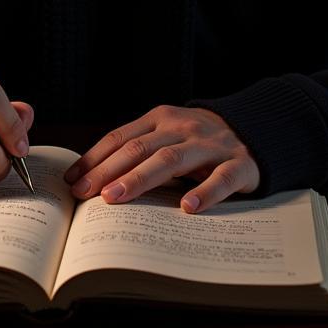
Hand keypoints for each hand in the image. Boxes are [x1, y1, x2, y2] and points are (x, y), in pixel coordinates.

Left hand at [64, 106, 259, 213]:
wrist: (255, 129)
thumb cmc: (198, 141)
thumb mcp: (168, 136)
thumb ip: (137, 151)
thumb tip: (90, 180)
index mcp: (161, 118)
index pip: (121, 137)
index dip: (95, 158)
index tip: (72, 180)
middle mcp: (183, 128)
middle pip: (140, 148)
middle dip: (108, 170)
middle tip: (85, 193)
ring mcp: (211, 145)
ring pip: (172, 159)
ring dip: (140, 179)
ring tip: (116, 197)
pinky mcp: (240, 164)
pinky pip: (221, 179)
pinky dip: (205, 192)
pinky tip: (188, 208)